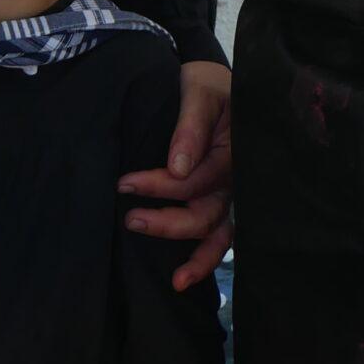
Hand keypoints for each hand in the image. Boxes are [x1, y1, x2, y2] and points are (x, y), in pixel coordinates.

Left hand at [119, 59, 234, 291]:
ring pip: (220, 233)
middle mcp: (237, 178)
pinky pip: (221, 233)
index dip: (160, 186)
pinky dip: (209, 256)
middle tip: (131, 219)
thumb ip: (190, 127)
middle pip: (207, 213)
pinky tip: (187, 277)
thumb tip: (177, 166)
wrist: (214, 81)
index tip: (126, 184)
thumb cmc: (206, 83)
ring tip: (175, 281)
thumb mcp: (199, 92)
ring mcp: (234, 192)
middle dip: (169, 223)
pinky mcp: (225, 198)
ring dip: (199, 259)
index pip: (195, 180)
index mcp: (233, 152)